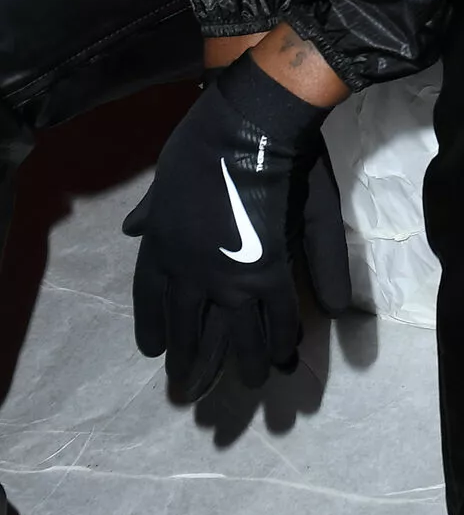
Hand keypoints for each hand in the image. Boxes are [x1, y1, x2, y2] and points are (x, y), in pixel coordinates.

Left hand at [123, 51, 349, 394]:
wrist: (248, 123)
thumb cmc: (207, 141)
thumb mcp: (164, 177)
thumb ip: (151, 209)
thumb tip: (129, 229)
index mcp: (159, 246)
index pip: (150, 300)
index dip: (154, 327)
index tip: (155, 350)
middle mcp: (186, 272)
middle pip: (188, 330)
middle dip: (192, 363)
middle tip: (192, 390)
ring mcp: (226, 277)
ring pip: (234, 335)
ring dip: (241, 363)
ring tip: (248, 384)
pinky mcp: (266, 273)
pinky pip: (275, 318)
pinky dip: (280, 339)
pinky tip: (283, 356)